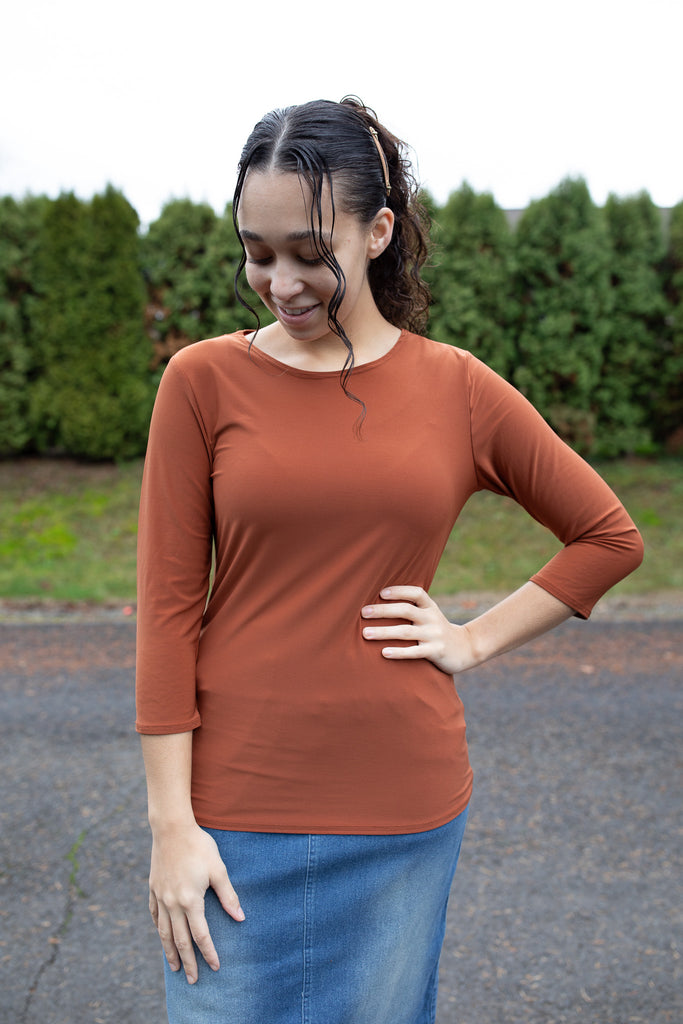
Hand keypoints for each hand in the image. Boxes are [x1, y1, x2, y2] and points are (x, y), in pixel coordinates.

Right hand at [148, 823, 243, 984]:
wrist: (171, 828)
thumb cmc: (199, 846)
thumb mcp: (218, 869)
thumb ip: (228, 895)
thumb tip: (240, 917)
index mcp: (190, 901)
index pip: (200, 935)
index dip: (208, 953)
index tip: (215, 967)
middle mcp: (172, 903)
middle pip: (180, 940)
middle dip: (188, 961)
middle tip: (192, 980)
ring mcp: (160, 897)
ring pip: (163, 932)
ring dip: (169, 951)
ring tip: (174, 966)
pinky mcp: (153, 888)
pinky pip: (154, 914)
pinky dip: (158, 928)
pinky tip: (161, 935)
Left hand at [361, 586, 475, 674]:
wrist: (466, 648)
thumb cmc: (437, 630)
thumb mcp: (430, 615)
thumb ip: (412, 609)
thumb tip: (380, 602)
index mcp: (430, 607)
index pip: (416, 593)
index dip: (399, 591)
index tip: (381, 593)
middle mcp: (432, 618)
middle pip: (406, 610)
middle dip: (383, 611)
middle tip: (363, 612)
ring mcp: (434, 635)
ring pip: (406, 632)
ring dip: (384, 632)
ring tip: (365, 634)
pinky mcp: (436, 652)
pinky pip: (415, 652)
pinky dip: (399, 652)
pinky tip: (384, 653)